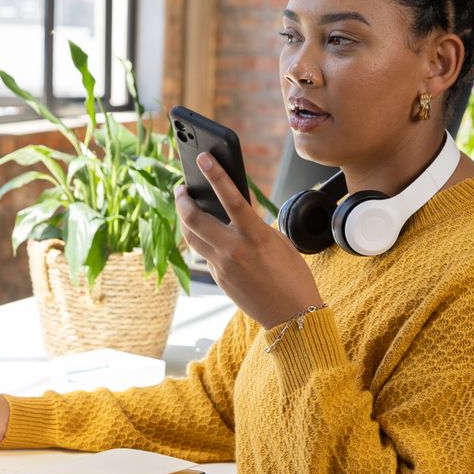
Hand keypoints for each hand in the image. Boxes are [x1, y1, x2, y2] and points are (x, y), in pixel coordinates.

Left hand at [174, 153, 323, 328]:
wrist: (293, 316)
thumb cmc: (293, 276)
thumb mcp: (279, 242)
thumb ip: (255, 225)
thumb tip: (234, 210)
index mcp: (256, 236)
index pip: (230, 198)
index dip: (215, 174)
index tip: (203, 157)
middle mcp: (234, 251)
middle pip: (194, 218)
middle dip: (182, 199)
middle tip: (181, 188)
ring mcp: (222, 267)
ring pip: (190, 237)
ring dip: (184, 218)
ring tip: (185, 206)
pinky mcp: (218, 279)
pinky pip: (202, 254)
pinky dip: (199, 239)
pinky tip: (201, 231)